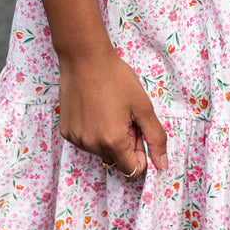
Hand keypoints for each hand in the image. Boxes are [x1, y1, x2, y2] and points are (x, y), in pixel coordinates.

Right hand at [57, 46, 168, 180]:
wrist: (85, 59)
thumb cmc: (116, 79)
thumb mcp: (143, 107)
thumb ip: (155, 138)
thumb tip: (163, 165)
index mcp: (113, 141)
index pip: (132, 170)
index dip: (139, 153)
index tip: (138, 132)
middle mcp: (91, 145)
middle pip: (116, 159)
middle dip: (124, 143)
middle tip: (124, 116)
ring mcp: (76, 139)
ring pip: (100, 151)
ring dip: (108, 138)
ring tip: (109, 110)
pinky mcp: (66, 131)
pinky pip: (85, 141)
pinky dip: (93, 132)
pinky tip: (94, 110)